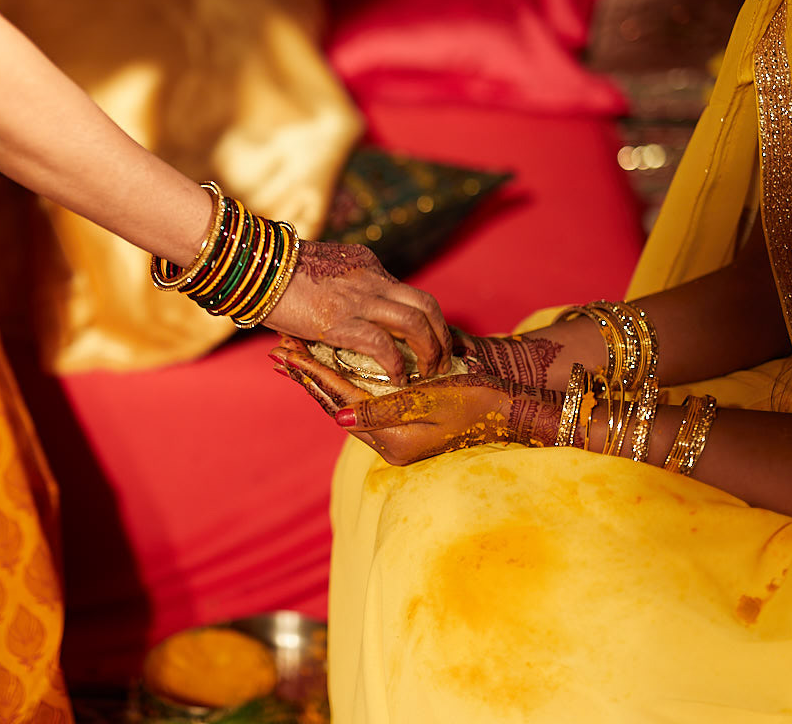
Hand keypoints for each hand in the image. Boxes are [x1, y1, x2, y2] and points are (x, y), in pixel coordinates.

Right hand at [263, 241, 451, 383]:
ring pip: (416, 323)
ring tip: (428, 373)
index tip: (431, 339)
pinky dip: (396, 366)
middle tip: (442, 359)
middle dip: (440, 335)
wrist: (250, 262)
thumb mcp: (314, 274)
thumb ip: (330, 291)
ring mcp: (358, 298)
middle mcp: (370, 279)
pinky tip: (396, 381)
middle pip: (426, 304)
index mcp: (365, 265)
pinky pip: (383, 346)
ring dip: (429, 352)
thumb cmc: (270, 273)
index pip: (408, 292)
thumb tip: (326, 317)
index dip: (426, 319)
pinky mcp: (339, 320)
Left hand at [271, 336, 564, 464]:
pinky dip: (341, 378)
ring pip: (344, 399)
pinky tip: (327, 362)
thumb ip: (383, 408)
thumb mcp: (432, 403)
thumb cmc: (479, 402)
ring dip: (320, 375)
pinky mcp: (401, 422)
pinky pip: (361, 398)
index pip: (339, 402)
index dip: (312, 374)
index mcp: (391, 441)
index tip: (286, 352)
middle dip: (308, 374)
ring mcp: (394, 433)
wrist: (513, 411)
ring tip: (293, 353)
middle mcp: (387, 441)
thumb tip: (337, 413)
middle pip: (334, 401)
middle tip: (278, 350)